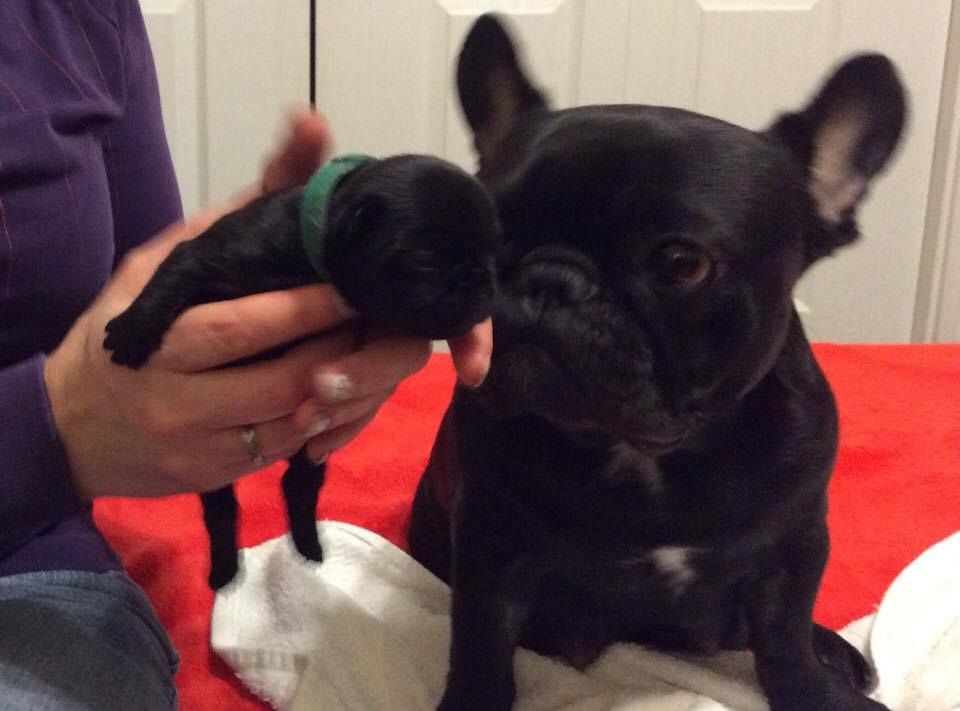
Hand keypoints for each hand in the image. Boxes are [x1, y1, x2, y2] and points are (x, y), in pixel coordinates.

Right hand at [45, 109, 491, 498]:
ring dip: (350, 388)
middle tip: (388, 319)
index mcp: (160, 338)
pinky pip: (287, 452)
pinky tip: (351, 391)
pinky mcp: (216, 477)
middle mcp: (177, 399)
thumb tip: (312, 124)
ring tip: (379, 349)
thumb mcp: (167, 263)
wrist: (73, 424)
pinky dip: (327, 422)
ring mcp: (200, 446)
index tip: (358, 284)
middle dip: (345, 349)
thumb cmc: (128, 328)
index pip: (244, 326)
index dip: (309, 309)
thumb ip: (243, 205)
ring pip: (295, 421)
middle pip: (283, 379)